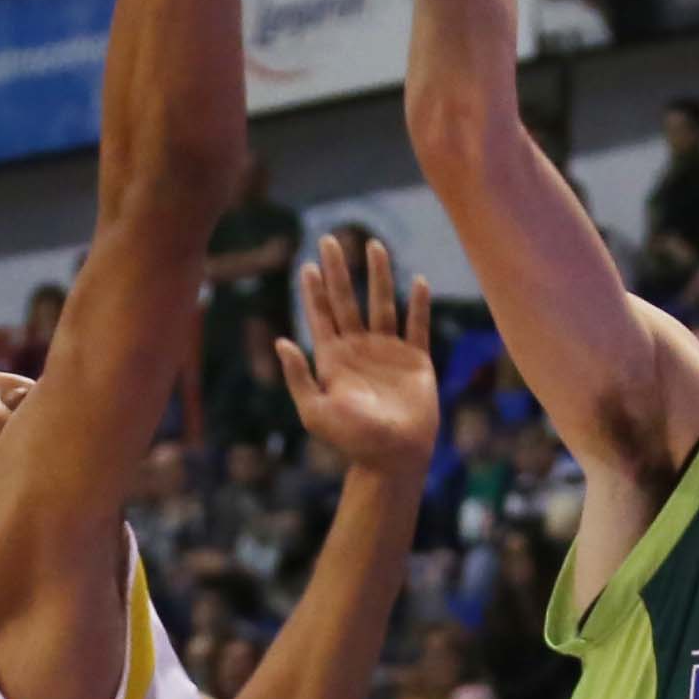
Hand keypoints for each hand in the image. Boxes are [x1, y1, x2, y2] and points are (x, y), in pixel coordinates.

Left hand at [271, 231, 440, 486]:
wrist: (394, 458)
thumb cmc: (352, 441)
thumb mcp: (315, 412)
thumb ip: (299, 377)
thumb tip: (281, 341)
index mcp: (334, 359)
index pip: (320, 316)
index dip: (314, 290)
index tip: (308, 264)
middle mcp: (360, 349)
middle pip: (347, 301)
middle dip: (339, 271)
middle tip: (329, 239)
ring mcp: (388, 352)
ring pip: (382, 304)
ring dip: (377, 276)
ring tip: (372, 245)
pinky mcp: (416, 361)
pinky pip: (417, 326)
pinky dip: (417, 304)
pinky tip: (417, 281)